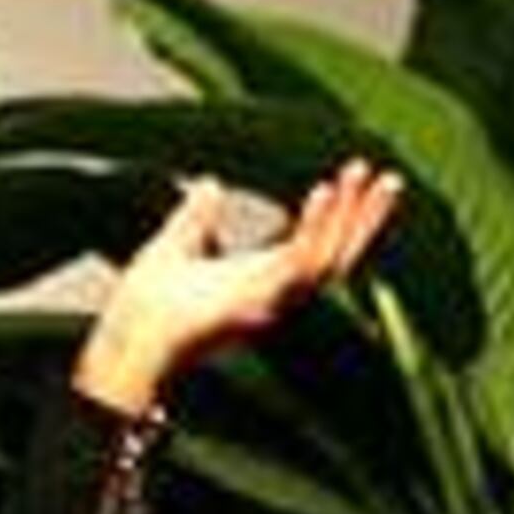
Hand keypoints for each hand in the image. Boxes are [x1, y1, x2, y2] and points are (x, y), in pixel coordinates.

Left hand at [73, 159, 406, 415]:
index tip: (357, 177)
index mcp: (261, 278)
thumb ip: (197, 216)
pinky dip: (314, 227)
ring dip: (347, 215)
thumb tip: (209, 184)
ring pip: (328, 257)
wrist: (123, 339)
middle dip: (366, 217)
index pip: (317, 244)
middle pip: (339, 253)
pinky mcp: (256, 300)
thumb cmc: (145, 306)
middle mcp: (274, 292)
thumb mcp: (175, 245)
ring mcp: (269, 299)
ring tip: (356, 174)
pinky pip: (298, 262)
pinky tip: (321, 191)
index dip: (342, 215)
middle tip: (389, 177)